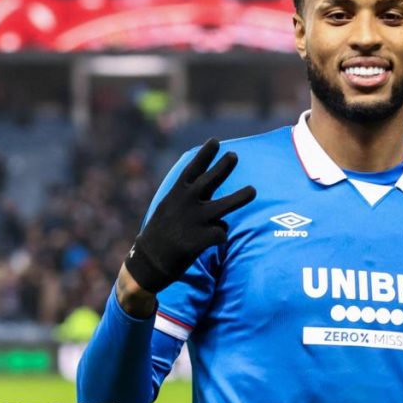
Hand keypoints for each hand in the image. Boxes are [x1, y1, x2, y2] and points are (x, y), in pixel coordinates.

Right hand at [123, 138, 255, 293]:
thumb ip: (185, 194)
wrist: (149, 261)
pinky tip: (212, 240)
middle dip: (223, 166)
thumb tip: (201, 183)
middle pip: (211, 180)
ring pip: (224, 206)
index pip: (193, 169)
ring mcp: (194, 220)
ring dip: (240, 197)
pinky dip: (220, 235)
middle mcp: (187, 203)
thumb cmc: (161, 232)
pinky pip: (221, 233)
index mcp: (177, 193)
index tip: (214, 141)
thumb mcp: (168, 207)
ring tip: (252, 190)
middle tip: (234, 155)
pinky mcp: (199, 239)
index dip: (205, 155)